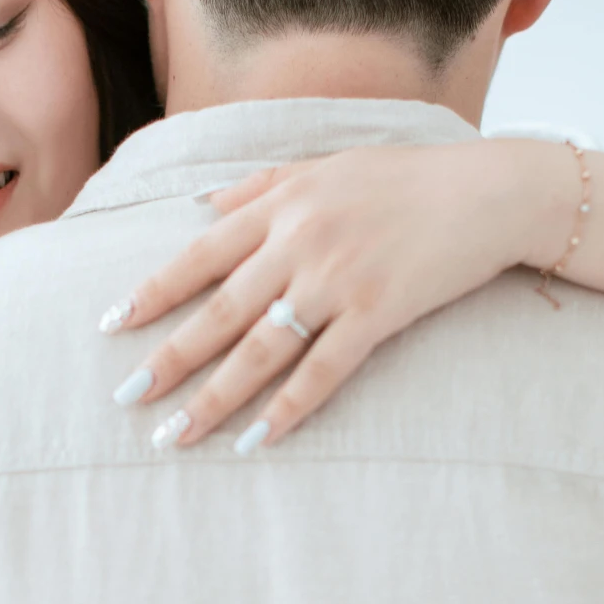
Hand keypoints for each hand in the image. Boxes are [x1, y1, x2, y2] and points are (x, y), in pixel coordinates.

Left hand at [104, 138, 577, 447]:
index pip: (200, 255)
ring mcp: (338, 280)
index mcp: (282, 203)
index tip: (113, 324)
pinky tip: (256, 439)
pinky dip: (288, 408)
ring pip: (260, 350)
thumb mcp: (325, 164)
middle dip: (169, 359)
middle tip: (127, 399)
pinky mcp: (379, 313)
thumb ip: (259, 185)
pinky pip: (323, 372)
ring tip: (178, 436)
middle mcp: (300, 241)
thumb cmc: (407, 177)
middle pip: (219, 311)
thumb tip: (200, 204)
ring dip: (214, 398)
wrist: (490, 189)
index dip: (154, 292)